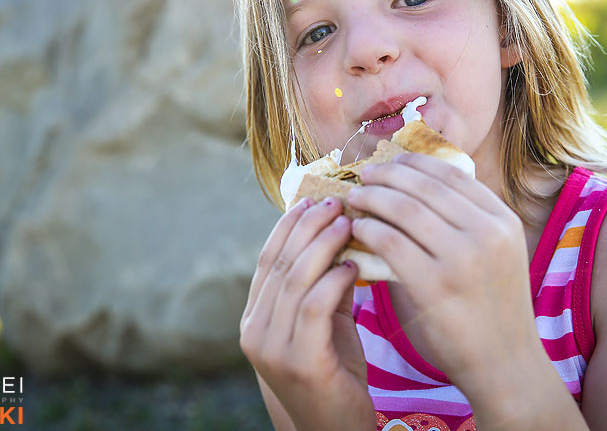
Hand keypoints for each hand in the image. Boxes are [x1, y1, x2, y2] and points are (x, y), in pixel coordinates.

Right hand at [240, 197, 375, 429]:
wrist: (333, 430)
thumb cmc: (334, 373)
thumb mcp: (324, 322)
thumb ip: (324, 285)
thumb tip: (340, 236)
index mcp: (255, 319)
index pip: (266, 260)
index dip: (288, 226)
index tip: (313, 199)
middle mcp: (254, 331)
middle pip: (279, 264)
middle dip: (308, 227)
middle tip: (335, 202)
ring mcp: (272, 348)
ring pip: (295, 280)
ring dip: (323, 246)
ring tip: (348, 223)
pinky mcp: (299, 362)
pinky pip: (314, 308)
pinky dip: (333, 280)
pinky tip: (353, 264)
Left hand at [347, 153, 544, 395]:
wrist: (505, 365)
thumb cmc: (493, 309)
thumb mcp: (498, 254)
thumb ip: (469, 221)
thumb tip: (419, 185)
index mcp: (503, 221)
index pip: (452, 175)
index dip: (416, 163)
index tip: (392, 161)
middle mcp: (487, 234)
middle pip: (424, 187)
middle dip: (387, 175)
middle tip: (363, 175)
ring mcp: (462, 259)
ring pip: (403, 209)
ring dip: (372, 198)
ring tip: (354, 198)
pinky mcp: (434, 285)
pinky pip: (390, 242)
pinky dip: (368, 229)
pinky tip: (357, 230)